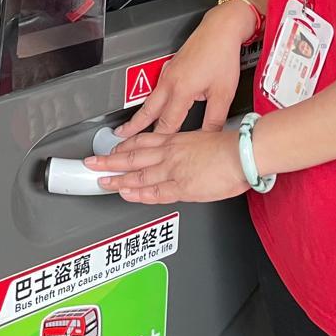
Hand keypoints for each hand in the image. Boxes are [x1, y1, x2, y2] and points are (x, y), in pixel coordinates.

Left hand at [84, 128, 247, 204]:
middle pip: (132, 157)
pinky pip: (155, 191)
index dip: (123, 147)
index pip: (142, 142)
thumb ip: (187, 150)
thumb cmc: (230, 148)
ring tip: (101, 181)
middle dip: (109, 161)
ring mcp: (173, 170)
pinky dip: (138, 193)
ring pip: (138, 175)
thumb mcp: (202, 141)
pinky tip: (127, 194)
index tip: (111, 149)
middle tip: (92, 164)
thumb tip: (183, 158)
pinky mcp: (181, 186)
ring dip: (117, 179)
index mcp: (175, 141)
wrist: (243, 153)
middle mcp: (169, 154)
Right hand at [113, 0, 254, 139]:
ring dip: (139, 115)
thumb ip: (215, 119)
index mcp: (181, 90)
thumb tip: (210, 137)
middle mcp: (170, 82)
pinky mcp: (170, 68)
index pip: (167, 123)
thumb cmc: (221, 56)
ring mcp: (168, 74)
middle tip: (119, 138)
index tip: (151, 153)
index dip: (160, 139)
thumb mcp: (224, 93)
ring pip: (150, 100)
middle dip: (134, 127)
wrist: (220, 30)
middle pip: (148, 110)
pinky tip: (151, 107)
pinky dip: (149, 102)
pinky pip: (156, 90)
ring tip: (129, 126)